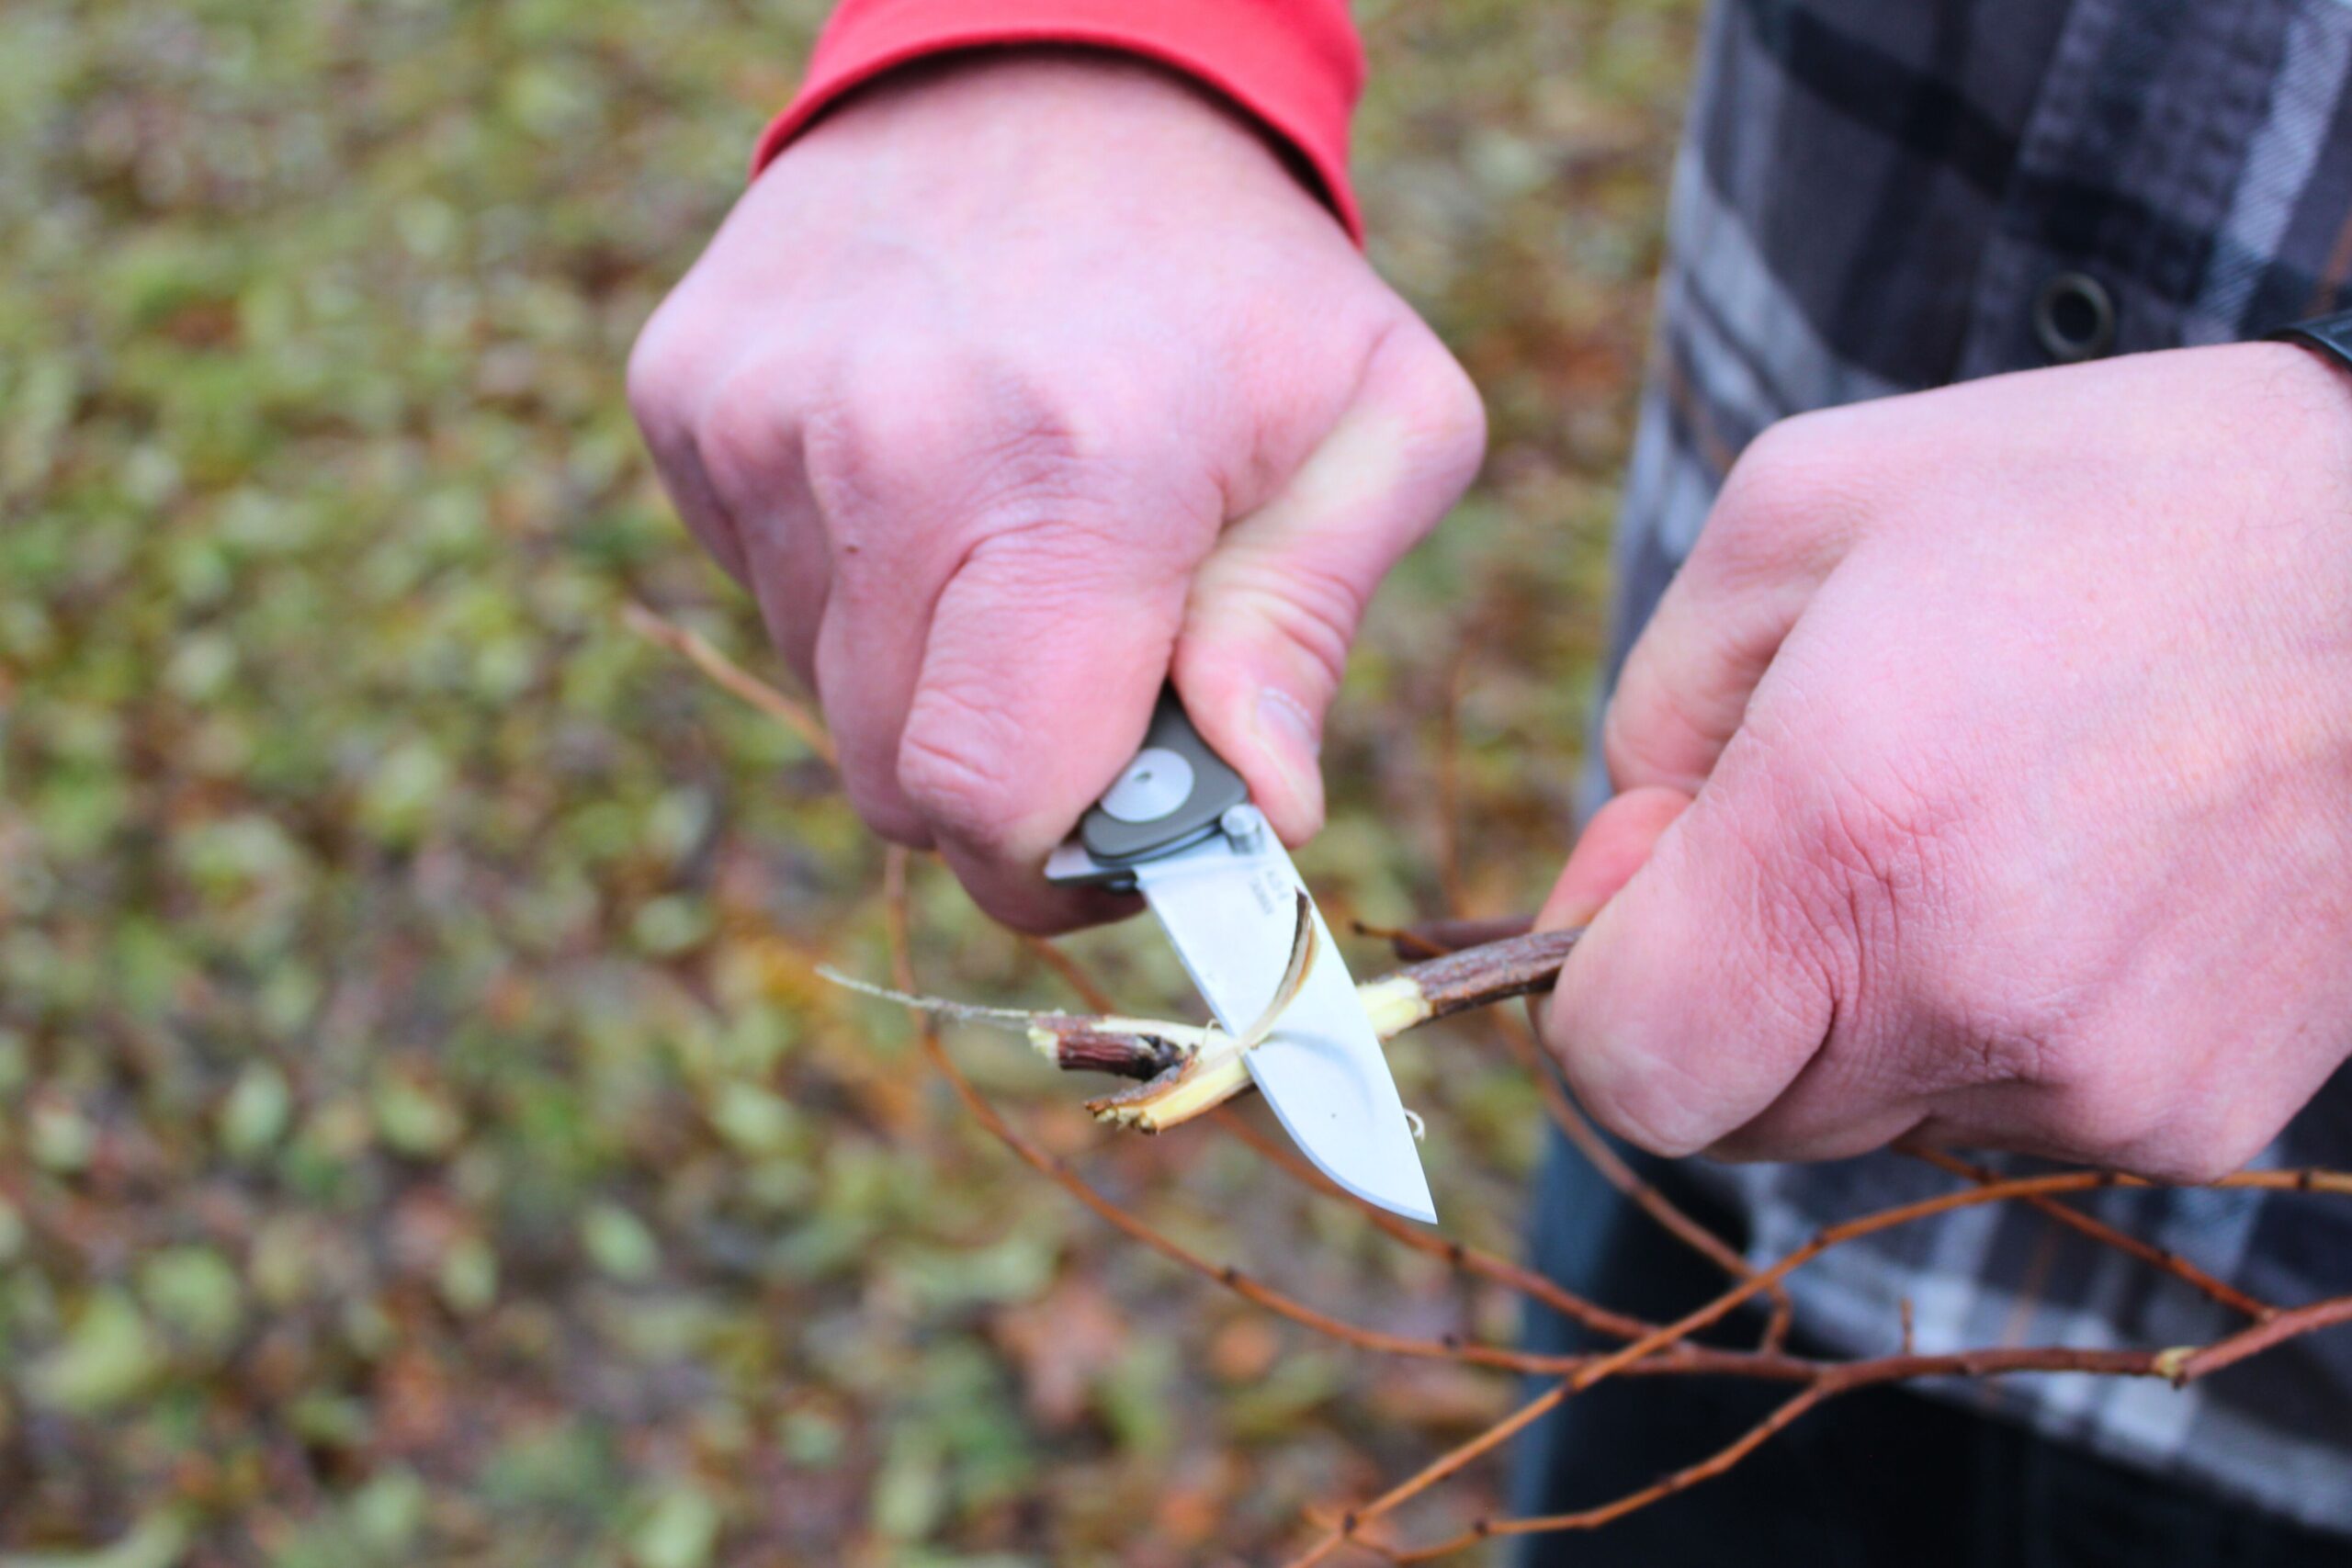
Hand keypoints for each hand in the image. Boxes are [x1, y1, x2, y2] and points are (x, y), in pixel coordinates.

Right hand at [628, 53, 1483, 929]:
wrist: (1050, 60)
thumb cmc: (1238, 276)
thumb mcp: (1377, 424)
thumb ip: (1312, 632)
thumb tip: (1261, 814)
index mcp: (1073, 473)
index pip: (993, 800)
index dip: (1059, 867)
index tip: (1126, 835)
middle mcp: (879, 450)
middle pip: (897, 780)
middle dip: (1006, 779)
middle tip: (1093, 676)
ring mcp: (757, 421)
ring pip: (827, 695)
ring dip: (931, 674)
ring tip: (1017, 539)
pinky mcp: (687, 401)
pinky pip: (763, 591)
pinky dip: (852, 583)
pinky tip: (927, 478)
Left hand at [1540, 343, 2351, 1180]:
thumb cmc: (2112, 502)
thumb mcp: (1806, 510)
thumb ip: (1655, 712)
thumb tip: (1619, 877)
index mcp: (1848, 837)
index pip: (1625, 1071)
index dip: (1599, 983)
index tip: (1661, 869)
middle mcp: (1969, 995)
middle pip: (1735, 1107)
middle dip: (1724, 988)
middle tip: (1809, 829)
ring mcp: (2098, 1081)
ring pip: (1868, 1111)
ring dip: (1861, 1003)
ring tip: (1975, 824)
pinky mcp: (2194, 1120)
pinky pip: (2003, 1109)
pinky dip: (1988, 1019)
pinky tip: (2075, 877)